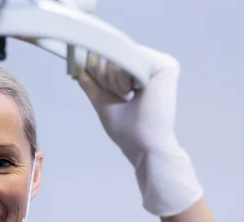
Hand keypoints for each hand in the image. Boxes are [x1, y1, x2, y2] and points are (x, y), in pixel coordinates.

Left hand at [77, 45, 202, 216]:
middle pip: (113, 52)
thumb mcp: (103, 102)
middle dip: (106, 78)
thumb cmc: (129, 132)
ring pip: (119, 55)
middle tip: (123, 98)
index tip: (104, 87)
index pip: (112, 57)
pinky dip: (123, 78)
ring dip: (114, 81)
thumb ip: (92, 83)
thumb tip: (78, 67)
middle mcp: (153, 63)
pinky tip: (135, 93)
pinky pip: (129, 59)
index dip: (100, 70)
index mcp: (141, 71)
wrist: (144, 147)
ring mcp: (161, 62)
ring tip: (130, 98)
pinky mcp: (165, 66)